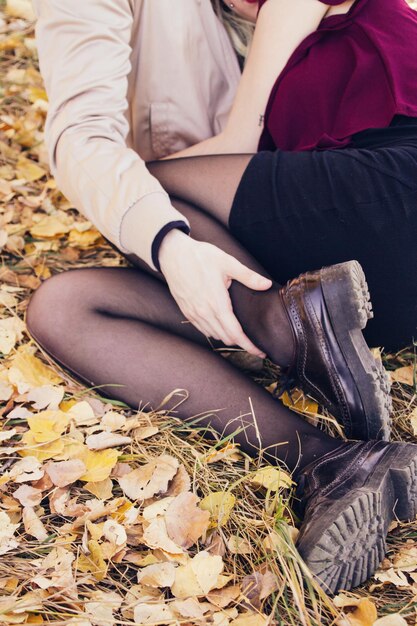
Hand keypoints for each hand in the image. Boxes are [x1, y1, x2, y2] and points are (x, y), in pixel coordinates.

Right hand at [158, 229, 272, 356]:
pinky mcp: (187, 312)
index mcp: (217, 303)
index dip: (249, 346)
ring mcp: (194, 314)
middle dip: (241, 343)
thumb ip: (248, 276)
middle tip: (253, 342)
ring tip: (238, 333)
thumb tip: (266, 284)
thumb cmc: (200, 256)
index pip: (235, 333)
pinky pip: (203, 329)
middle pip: (226, 338)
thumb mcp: (227, 262)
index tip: (260, 352)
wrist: (172, 255)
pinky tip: (221, 325)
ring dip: (227, 337)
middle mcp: (204, 313)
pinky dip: (215, 331)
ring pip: (214, 335)